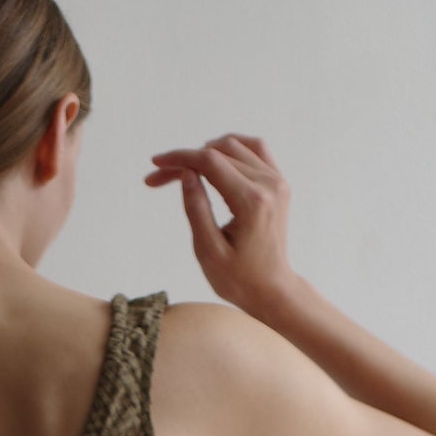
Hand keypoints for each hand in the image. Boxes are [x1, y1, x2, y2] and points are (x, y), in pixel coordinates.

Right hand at [144, 134, 295, 318]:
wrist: (271, 289)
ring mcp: (277, 181)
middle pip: (220, 153)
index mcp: (251, 202)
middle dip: (186, 160)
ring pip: (236, 146)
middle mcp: (269, 185)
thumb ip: (197, 209)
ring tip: (184, 171)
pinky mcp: (278, 183)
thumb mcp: (209, 251)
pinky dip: (231, 149)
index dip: (180, 158)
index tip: (156, 164)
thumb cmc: (238, 278)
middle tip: (160, 177)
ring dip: (206, 152)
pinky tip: (214, 159)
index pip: (210, 162)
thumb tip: (186, 173)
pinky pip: (255, 149)